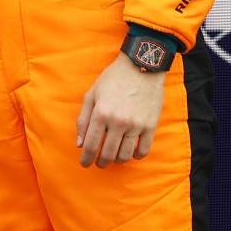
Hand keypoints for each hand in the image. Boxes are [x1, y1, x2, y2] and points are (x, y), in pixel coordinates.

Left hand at [75, 52, 166, 167]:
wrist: (141, 66)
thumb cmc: (113, 79)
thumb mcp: (92, 94)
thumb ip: (83, 119)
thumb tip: (79, 143)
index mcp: (101, 113)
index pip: (90, 145)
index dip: (86, 158)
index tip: (84, 164)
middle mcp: (118, 121)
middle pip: (108, 154)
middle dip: (101, 162)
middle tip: (99, 163)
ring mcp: (136, 125)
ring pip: (125, 155)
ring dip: (117, 160)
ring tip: (113, 158)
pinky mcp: (150, 125)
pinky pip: (144, 150)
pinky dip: (136, 156)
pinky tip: (131, 153)